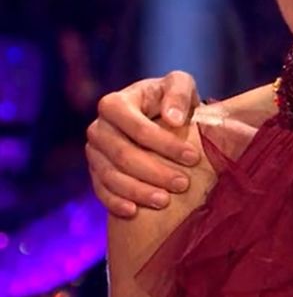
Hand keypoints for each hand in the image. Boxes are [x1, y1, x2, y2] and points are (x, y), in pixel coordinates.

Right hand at [85, 71, 201, 217]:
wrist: (160, 116)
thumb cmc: (172, 99)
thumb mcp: (180, 85)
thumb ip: (179, 94)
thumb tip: (173, 119)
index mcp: (115, 103)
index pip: (136, 128)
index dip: (164, 144)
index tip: (193, 157)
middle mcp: (98, 128)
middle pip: (122, 155)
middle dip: (154, 172)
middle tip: (183, 184)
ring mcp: (94, 152)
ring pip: (110, 176)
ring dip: (138, 191)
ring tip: (164, 201)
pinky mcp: (95, 172)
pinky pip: (100, 190)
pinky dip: (115, 202)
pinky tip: (133, 211)